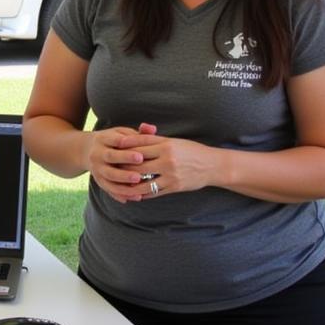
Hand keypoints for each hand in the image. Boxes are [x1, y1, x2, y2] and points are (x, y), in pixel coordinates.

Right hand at [87, 123, 157, 203]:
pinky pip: (109, 189)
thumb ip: (138, 133)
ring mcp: (96, 168)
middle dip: (125, 163)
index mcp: (104, 139)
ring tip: (138, 182)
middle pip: (110, 157)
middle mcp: (97, 153)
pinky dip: (121, 194)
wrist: (87, 151)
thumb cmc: (113, 141)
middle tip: (139, 171)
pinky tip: (135, 197)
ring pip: (109, 175)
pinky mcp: (98, 180)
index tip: (141, 155)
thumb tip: (152, 129)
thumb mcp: (122, 134)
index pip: (116, 141)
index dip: (128, 148)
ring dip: (123, 180)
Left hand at [98, 121, 216, 201]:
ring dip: (129, 184)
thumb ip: (156, 138)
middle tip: (111, 167)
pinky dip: (141, 193)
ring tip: (118, 183)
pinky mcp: (174, 187)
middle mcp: (168, 160)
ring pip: (143, 181)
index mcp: (167, 146)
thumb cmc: (192, 151)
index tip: (113, 147)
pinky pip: (153, 192)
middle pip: (138, 164)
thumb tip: (139, 130)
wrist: (213, 166)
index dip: (125, 146)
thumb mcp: (175, 141)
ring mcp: (171, 175)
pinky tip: (132, 194)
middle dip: (123, 166)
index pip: (141, 145)